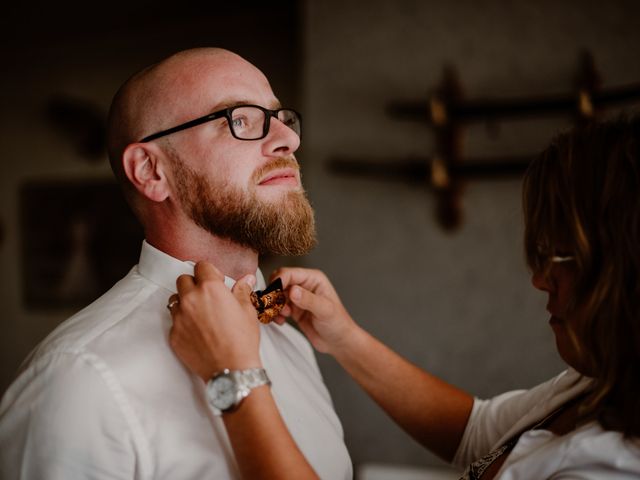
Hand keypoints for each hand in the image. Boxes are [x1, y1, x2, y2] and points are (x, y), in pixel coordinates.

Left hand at [168, 261, 261, 380]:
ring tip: (199, 313)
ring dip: (185, 301)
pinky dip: (183, 322)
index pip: (201, 266)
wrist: (231, 370)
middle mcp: (191, 299)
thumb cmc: (242, 340)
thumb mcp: (248, 311)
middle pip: (183, 280)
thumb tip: (247, 279)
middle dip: (194, 284)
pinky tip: (197, 331)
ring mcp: (179, 318)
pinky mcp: (174, 334)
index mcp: (210, 288)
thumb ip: (242, 291)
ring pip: (175, 299)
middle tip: (206, 296)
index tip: (216, 281)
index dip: (210, 272)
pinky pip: (174, 321)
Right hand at [270, 267, 358, 354]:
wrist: (338, 342)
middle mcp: (304, 285)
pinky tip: (282, 321)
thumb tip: (293, 290)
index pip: (289, 273)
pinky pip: (277, 307)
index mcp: (313, 279)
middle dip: (274, 294)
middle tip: (276, 307)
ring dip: (274, 305)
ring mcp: (298, 297)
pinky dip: (275, 314)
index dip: (278, 282)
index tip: (273, 294)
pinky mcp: (293, 309)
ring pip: (276, 295)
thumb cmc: (338, 323)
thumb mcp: (325, 310)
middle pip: (279, 282)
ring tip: (283, 315)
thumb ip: (308, 300)